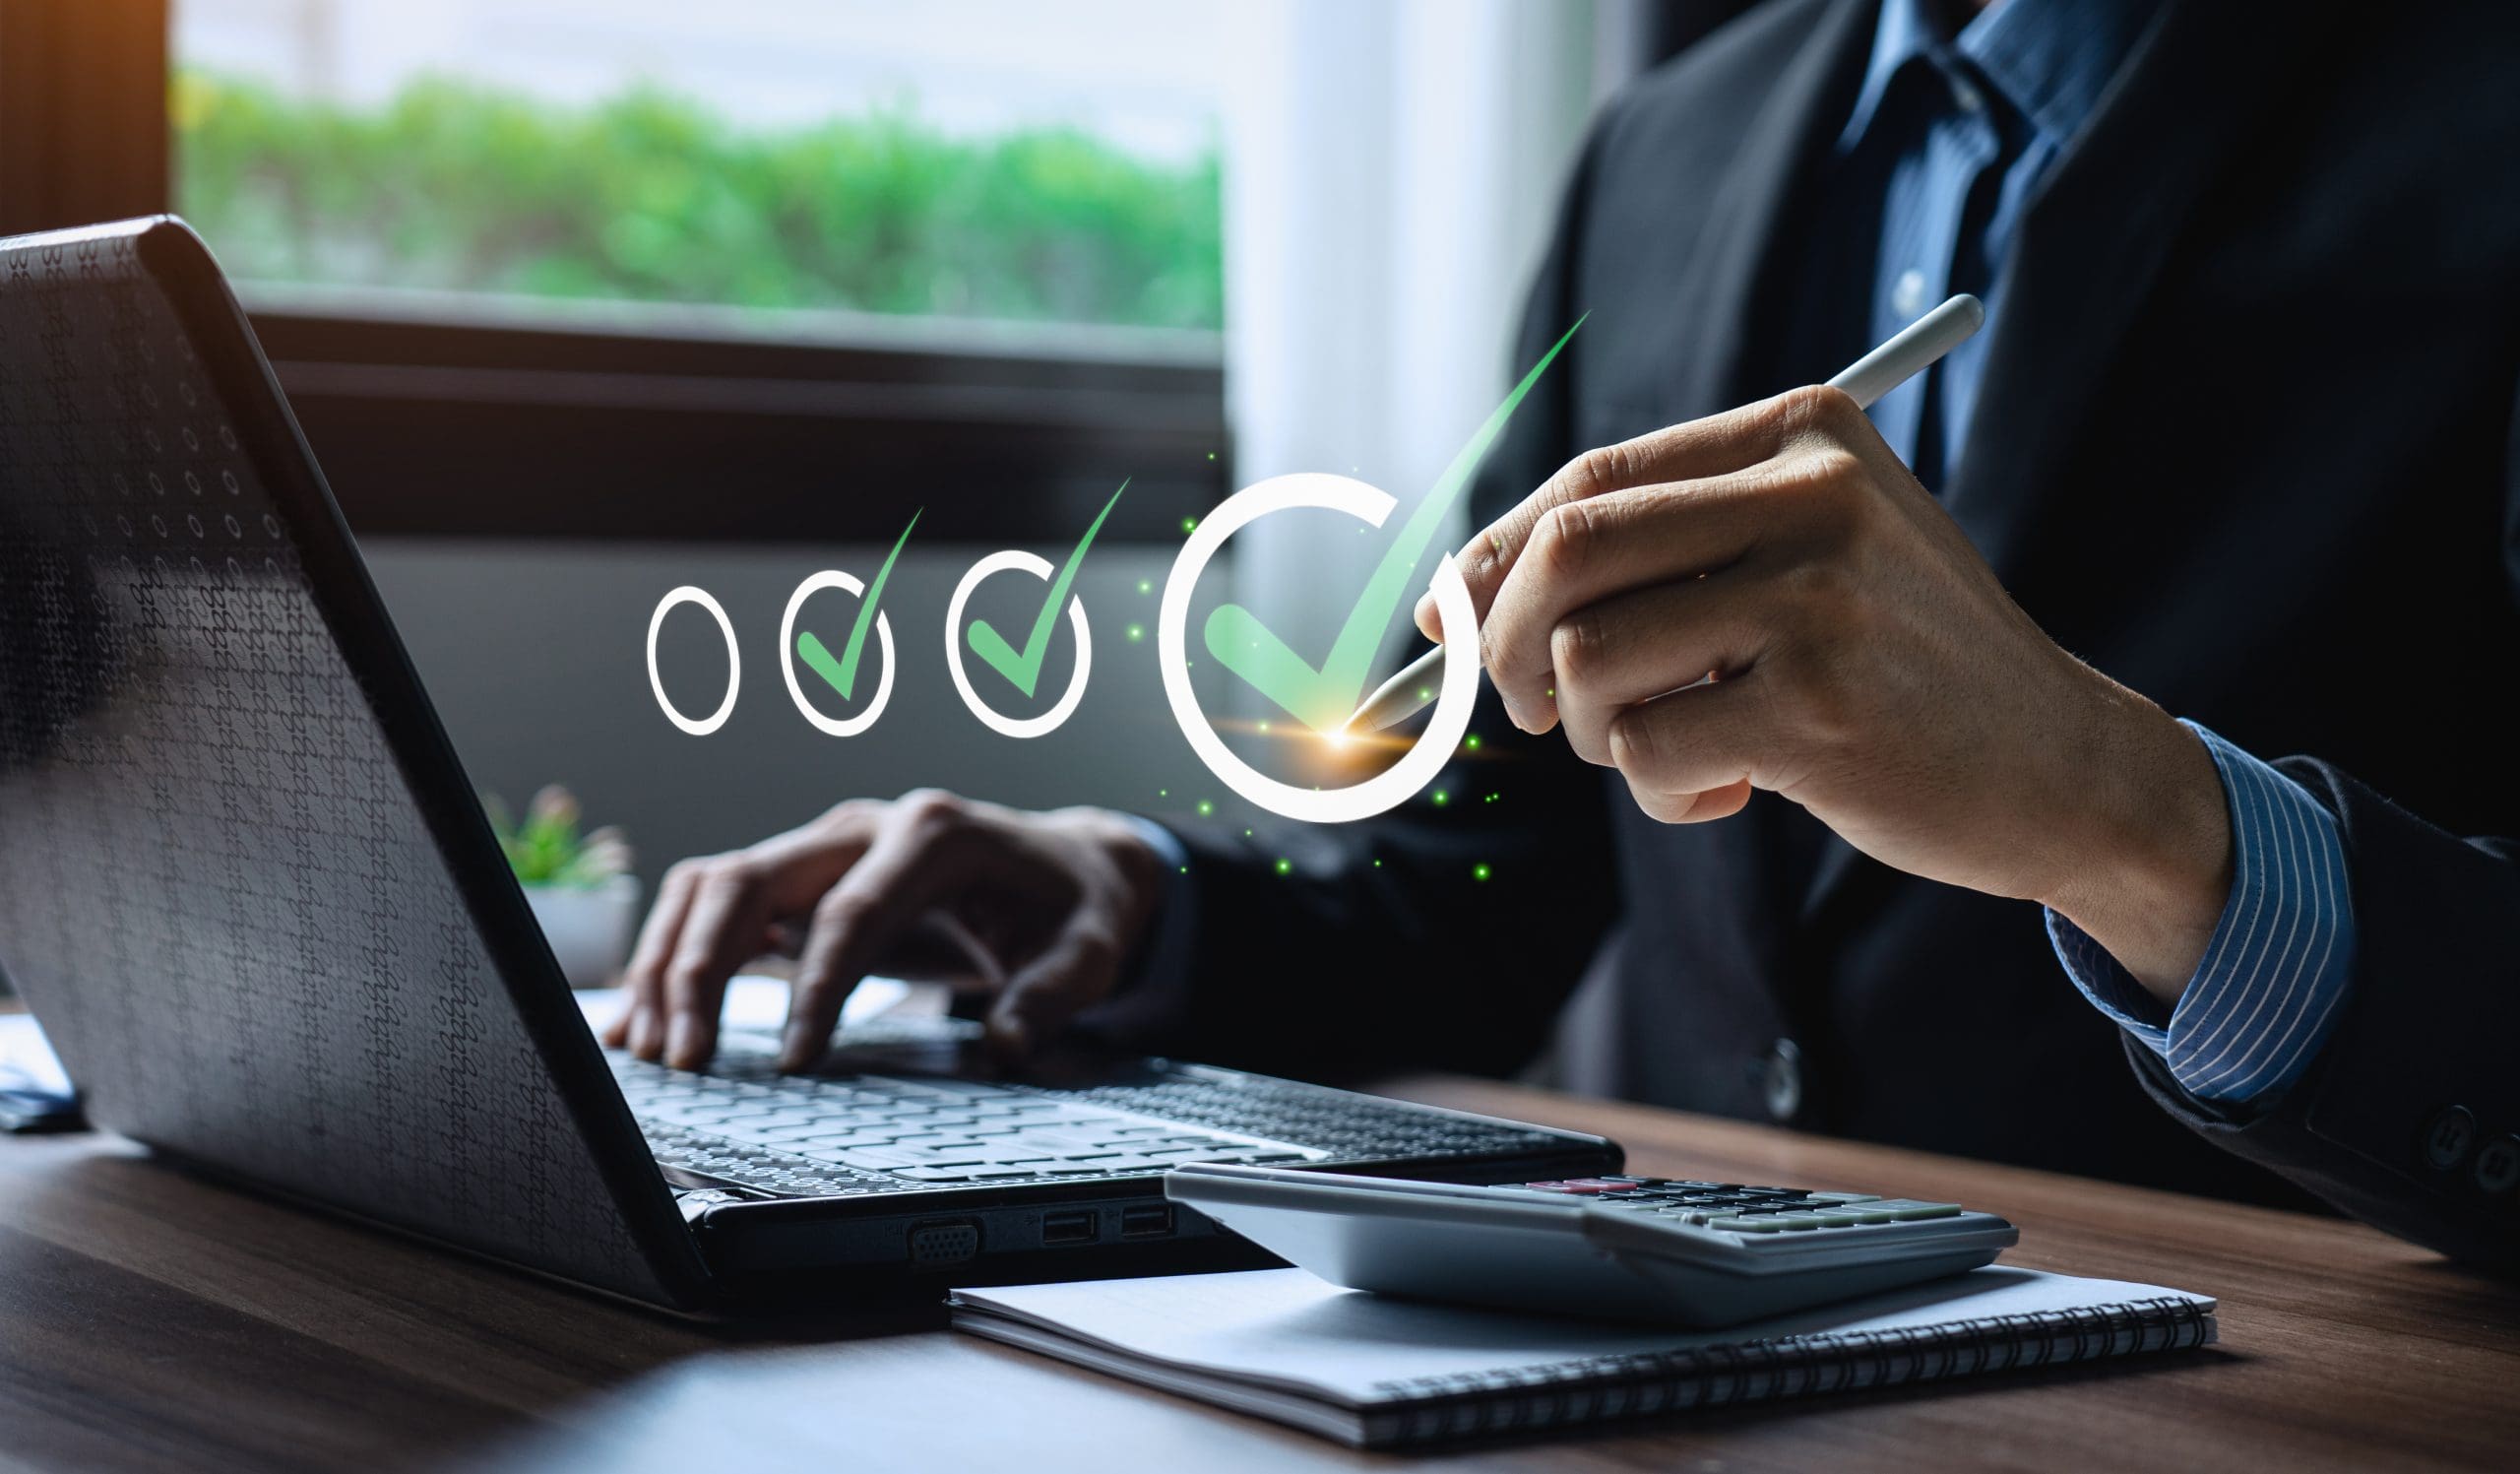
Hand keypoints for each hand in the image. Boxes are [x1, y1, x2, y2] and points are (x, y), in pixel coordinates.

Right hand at [602, 792, 1162, 1069]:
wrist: (1069, 865)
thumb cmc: (1075, 908)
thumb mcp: (1089, 951)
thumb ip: (1051, 994)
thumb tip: (1005, 1042)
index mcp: (932, 833)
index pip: (850, 910)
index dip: (814, 988)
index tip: (795, 1062)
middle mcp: (864, 825)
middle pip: (751, 879)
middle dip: (704, 969)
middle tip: (689, 1061)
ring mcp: (826, 846)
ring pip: (715, 884)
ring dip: (671, 960)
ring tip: (653, 1049)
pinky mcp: (804, 877)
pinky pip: (718, 904)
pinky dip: (675, 954)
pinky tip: (647, 1018)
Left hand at [1417, 385, 2231, 1001]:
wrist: (2061, 764)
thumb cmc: (1898, 665)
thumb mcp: (1801, 562)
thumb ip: (1655, 554)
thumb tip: (1449, 600)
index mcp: (1802, 432)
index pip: (1589, 478)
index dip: (1492, 556)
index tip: (1447, 622)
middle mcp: (1812, 494)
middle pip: (1566, 551)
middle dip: (1504, 644)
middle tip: (1527, 710)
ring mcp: (1818, 598)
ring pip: (1588, 660)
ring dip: (1592, 732)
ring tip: (1666, 748)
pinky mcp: (1819, 705)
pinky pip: (1646, 753)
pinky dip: (1660, 794)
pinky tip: (1732, 790)